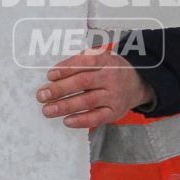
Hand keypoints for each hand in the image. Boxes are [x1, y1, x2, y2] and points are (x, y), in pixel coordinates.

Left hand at [36, 48, 153, 128]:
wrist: (138, 84)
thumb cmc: (111, 70)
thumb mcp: (101, 58)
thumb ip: (80, 61)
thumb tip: (54, 74)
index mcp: (106, 61)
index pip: (85, 63)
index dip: (66, 69)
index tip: (50, 75)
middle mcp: (111, 78)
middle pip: (83, 82)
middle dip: (60, 89)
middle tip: (42, 95)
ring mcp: (114, 96)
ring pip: (87, 101)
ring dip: (65, 106)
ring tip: (47, 110)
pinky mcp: (114, 112)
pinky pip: (96, 118)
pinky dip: (80, 121)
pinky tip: (66, 121)